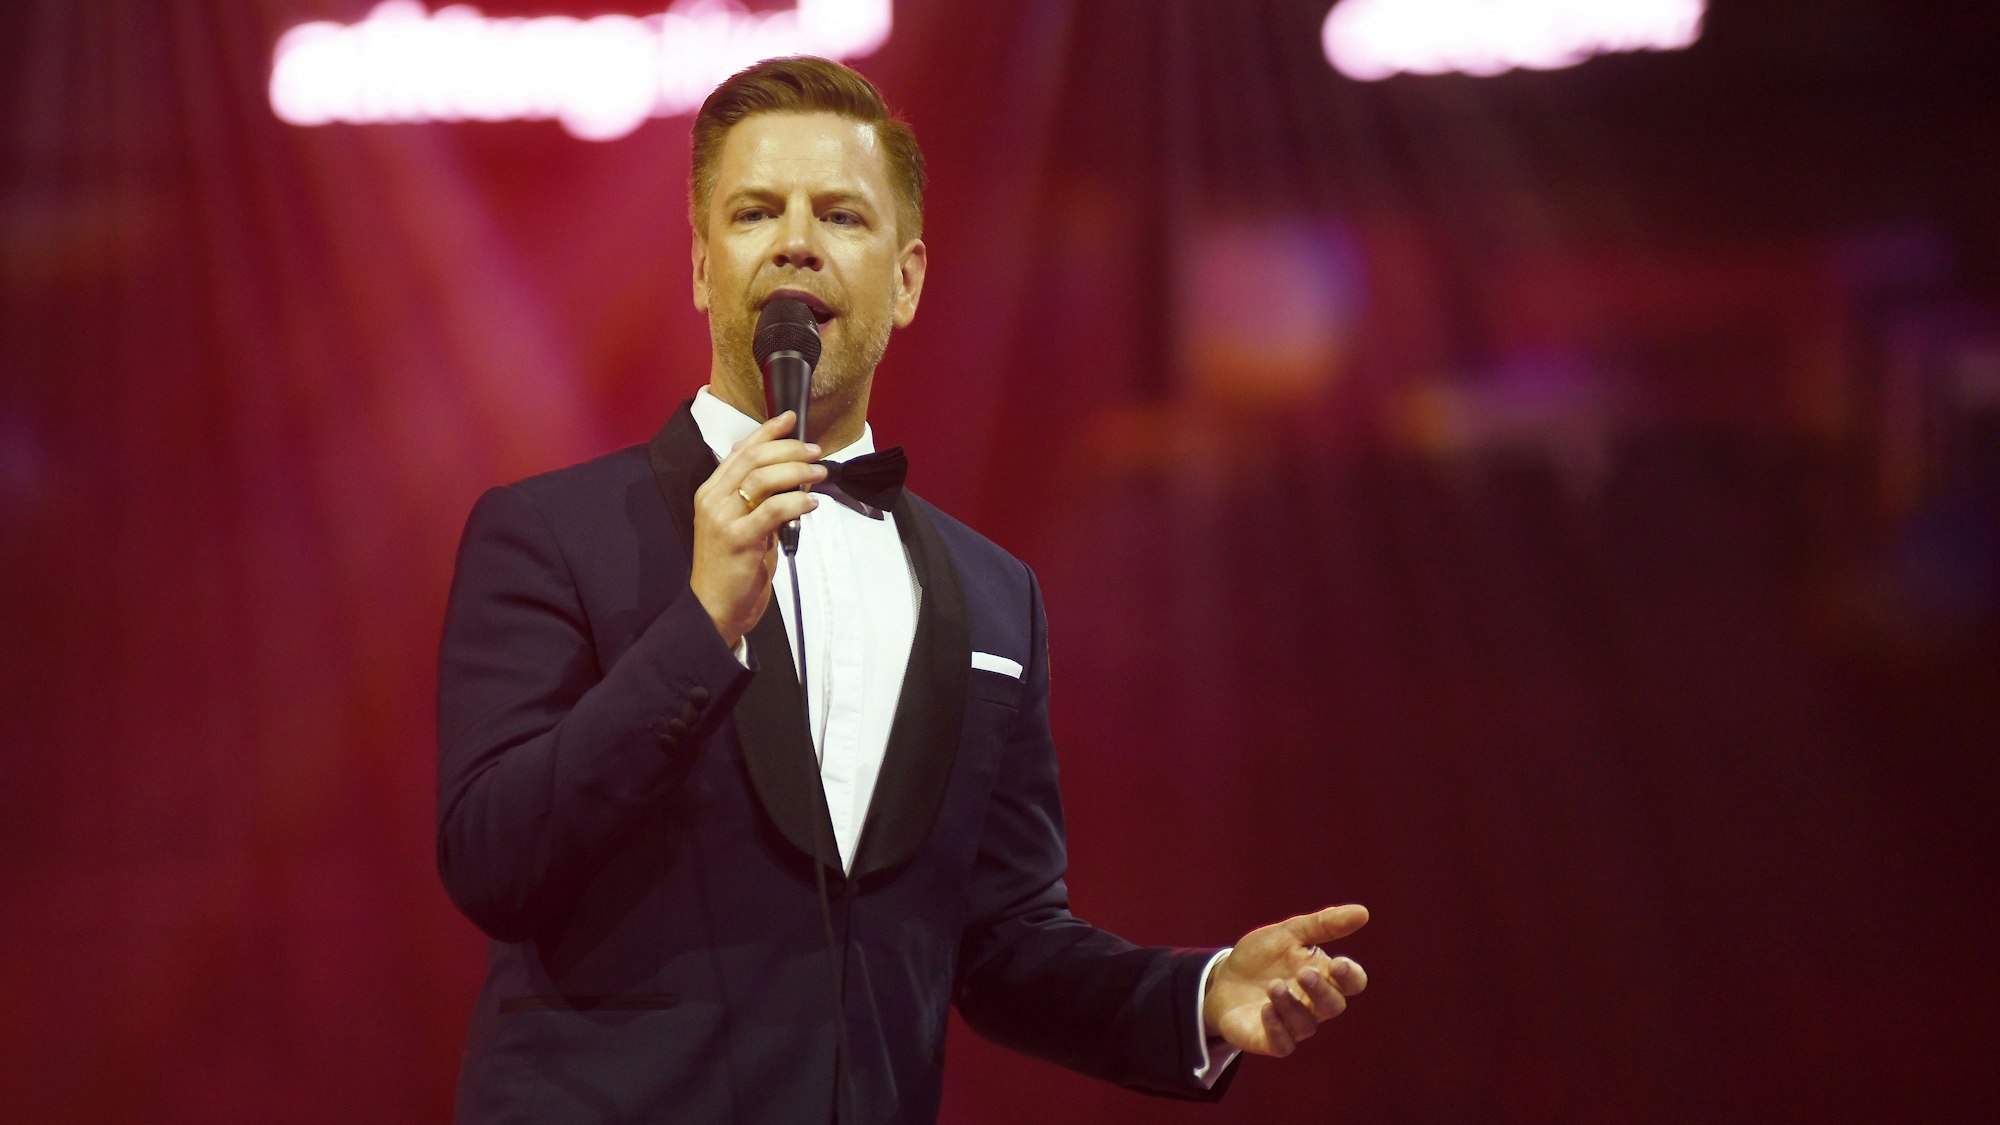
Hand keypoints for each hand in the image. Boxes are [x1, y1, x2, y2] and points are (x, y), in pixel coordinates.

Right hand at [689, 411, 825, 647]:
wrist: (714, 608)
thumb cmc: (733, 568)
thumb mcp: (744, 525)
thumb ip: (760, 500)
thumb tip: (794, 475)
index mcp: (711, 492)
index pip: (740, 451)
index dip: (766, 431)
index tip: (790, 418)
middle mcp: (713, 500)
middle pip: (753, 459)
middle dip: (789, 449)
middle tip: (815, 451)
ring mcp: (723, 519)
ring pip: (762, 479)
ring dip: (796, 471)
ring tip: (819, 472)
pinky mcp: (737, 540)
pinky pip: (771, 510)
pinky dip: (795, 502)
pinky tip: (810, 502)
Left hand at [1202, 904, 1368, 1057]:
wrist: (1222, 977)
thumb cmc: (1263, 956)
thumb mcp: (1289, 933)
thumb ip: (1324, 924)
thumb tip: (1363, 912)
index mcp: (1325, 976)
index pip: (1352, 983)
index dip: (1350, 977)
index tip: (1339, 964)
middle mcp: (1314, 1004)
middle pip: (1334, 1006)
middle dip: (1322, 991)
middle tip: (1304, 973)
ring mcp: (1293, 1024)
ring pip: (1307, 1025)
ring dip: (1292, 1005)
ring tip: (1274, 986)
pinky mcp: (1269, 1040)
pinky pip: (1283, 1044)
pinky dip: (1277, 1029)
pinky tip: (1266, 1009)